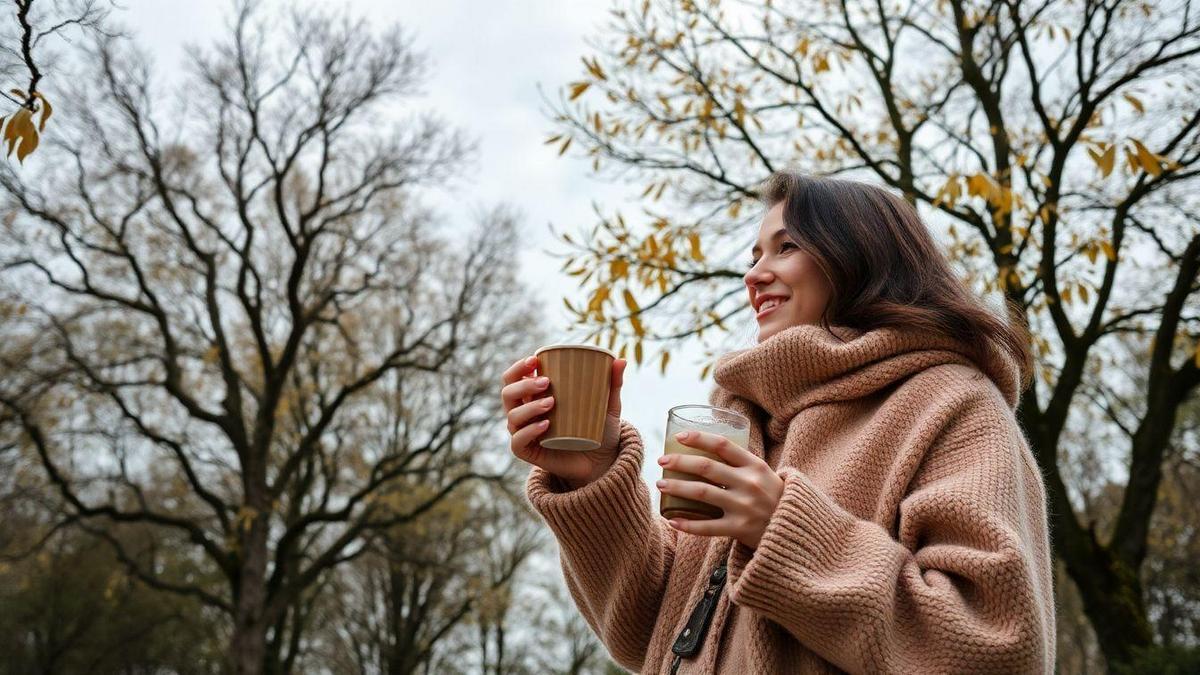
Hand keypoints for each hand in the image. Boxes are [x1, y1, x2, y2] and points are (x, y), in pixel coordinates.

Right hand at [500, 354, 627, 488]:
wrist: (601, 462)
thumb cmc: (599, 430)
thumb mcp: (608, 406)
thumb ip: (613, 384)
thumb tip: (621, 360)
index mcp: (535, 397)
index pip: (514, 378)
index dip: (518, 367)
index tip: (535, 360)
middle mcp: (525, 413)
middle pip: (508, 394)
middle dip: (523, 384)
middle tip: (546, 382)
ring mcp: (524, 433)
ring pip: (512, 416)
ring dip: (529, 406)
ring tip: (551, 402)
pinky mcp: (528, 453)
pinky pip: (518, 441)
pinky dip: (529, 431)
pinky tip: (545, 425)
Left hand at [656, 430, 782, 548]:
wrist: (796, 530)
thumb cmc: (775, 498)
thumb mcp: (765, 475)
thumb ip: (742, 464)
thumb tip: (708, 449)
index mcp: (755, 466)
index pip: (723, 445)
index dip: (699, 438)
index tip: (679, 436)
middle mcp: (749, 484)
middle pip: (706, 467)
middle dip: (679, 462)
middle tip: (662, 461)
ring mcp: (744, 507)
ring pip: (701, 493)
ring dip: (677, 487)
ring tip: (661, 484)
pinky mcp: (740, 529)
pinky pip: (707, 527)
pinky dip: (687, 524)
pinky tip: (672, 521)